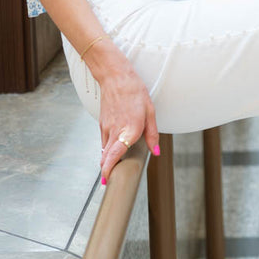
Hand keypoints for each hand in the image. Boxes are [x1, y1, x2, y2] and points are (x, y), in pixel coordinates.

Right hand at [97, 64, 159, 183]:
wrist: (116, 77)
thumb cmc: (135, 92)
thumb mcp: (150, 112)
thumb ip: (152, 134)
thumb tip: (156, 152)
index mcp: (129, 129)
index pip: (114, 155)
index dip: (109, 170)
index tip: (108, 181)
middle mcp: (115, 131)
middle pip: (106, 157)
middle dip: (107, 170)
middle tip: (111, 180)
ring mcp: (106, 127)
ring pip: (104, 150)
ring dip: (107, 160)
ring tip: (114, 167)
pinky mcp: (101, 123)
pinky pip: (104, 141)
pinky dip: (107, 148)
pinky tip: (113, 148)